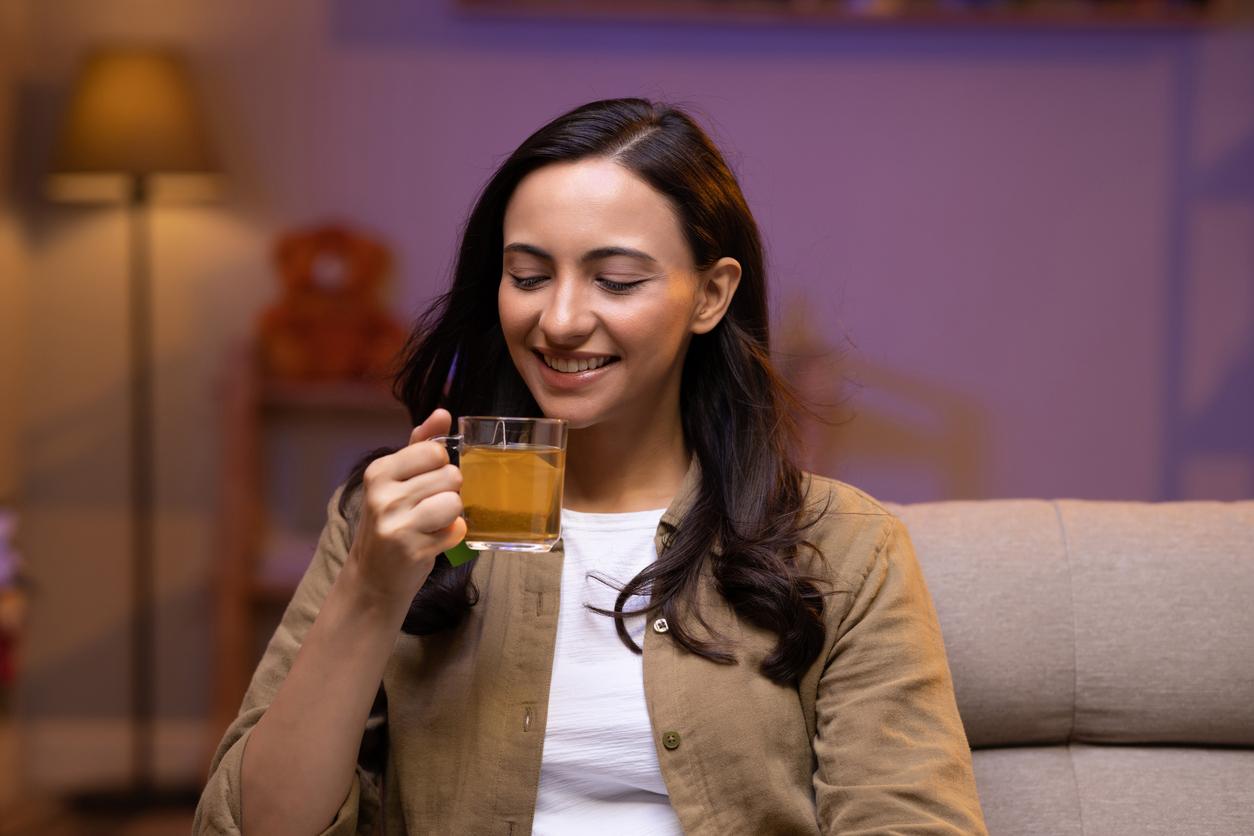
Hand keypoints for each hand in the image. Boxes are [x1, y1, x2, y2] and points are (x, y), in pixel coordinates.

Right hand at [344, 408, 465, 613]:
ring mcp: (396, 524)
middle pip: (450, 475)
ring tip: (432, 524)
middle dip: (449, 491)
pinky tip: (432, 541)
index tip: (425, 483)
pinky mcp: (413, 550)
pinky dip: (453, 536)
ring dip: (452, 515)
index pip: (435, 450)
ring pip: (455, 502)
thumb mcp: (397, 480)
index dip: (441, 467)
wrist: (372, 578)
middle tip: (428, 507)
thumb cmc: (391, 522)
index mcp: (379, 471)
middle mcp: (383, 495)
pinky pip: (457, 530)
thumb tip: (442, 412)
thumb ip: (420, 444)